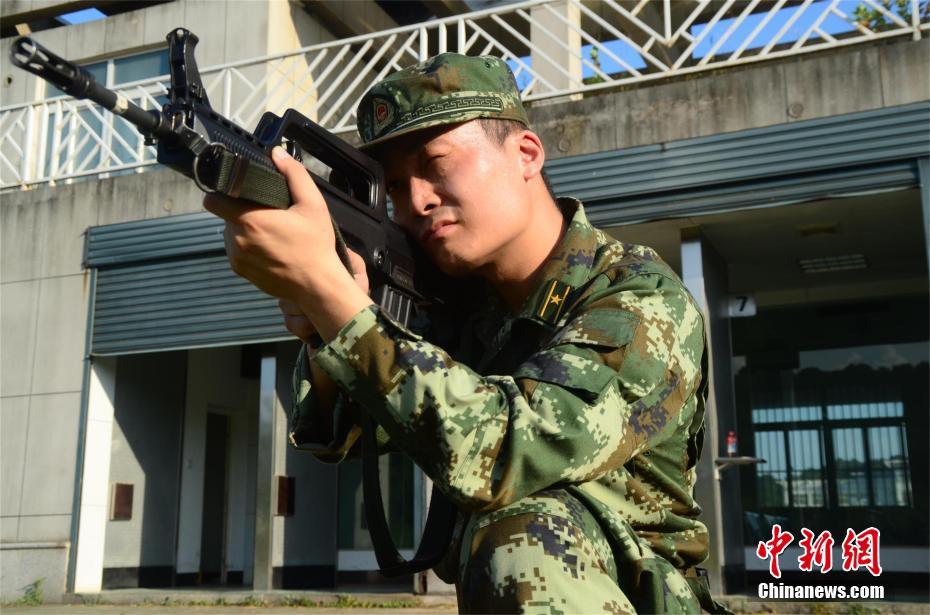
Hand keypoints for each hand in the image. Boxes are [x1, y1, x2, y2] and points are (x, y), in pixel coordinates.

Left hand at [203, 147, 372, 340]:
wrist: (318, 286)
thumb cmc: (316, 246)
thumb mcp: (313, 205)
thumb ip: (294, 174)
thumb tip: (277, 153)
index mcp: (250, 220)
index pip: (212, 201)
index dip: (222, 194)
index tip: (238, 193)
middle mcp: (237, 239)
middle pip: (225, 216)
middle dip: (240, 212)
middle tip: (267, 214)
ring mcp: (237, 258)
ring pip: (230, 234)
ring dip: (243, 231)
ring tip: (270, 233)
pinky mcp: (241, 272)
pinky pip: (236, 252)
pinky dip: (247, 248)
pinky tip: (269, 249)